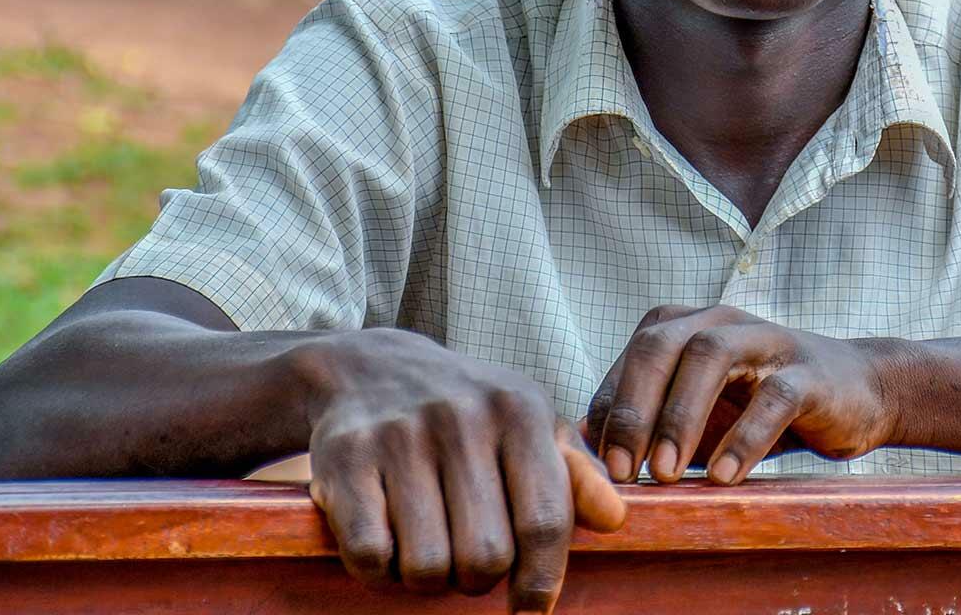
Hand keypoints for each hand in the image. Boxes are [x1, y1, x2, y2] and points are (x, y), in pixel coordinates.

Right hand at [296, 328, 624, 611]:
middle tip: (465, 557)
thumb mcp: (526, 426)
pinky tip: (386, 536)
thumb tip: (615, 518)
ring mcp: (401, 434)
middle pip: (485, 557)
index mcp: (519, 409)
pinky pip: (370, 556)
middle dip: (477, 578)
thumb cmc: (466, 413)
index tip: (531, 608)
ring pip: (426, 567)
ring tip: (426, 543)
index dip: (541, 580)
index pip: (544, 520)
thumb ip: (574, 476)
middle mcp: (463, 415)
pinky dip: (377, 568)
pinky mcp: (345, 457)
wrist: (368, 369)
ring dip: (426, 577)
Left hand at [584, 305, 906, 485]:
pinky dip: (745, 437)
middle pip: (661, 345)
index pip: (631, 359)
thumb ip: (647, 421)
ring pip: (711, 355)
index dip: (607, 411)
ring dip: (681, 416)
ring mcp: (766, 340)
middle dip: (633, 408)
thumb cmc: (760, 404)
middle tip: (619, 471)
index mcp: (685, 324)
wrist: (857, 390)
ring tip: (665, 474)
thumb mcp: (699, 410)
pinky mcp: (809, 371)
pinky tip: (725, 477)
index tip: (593, 469)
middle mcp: (720, 319)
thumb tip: (577, 452)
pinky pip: (773, 397)